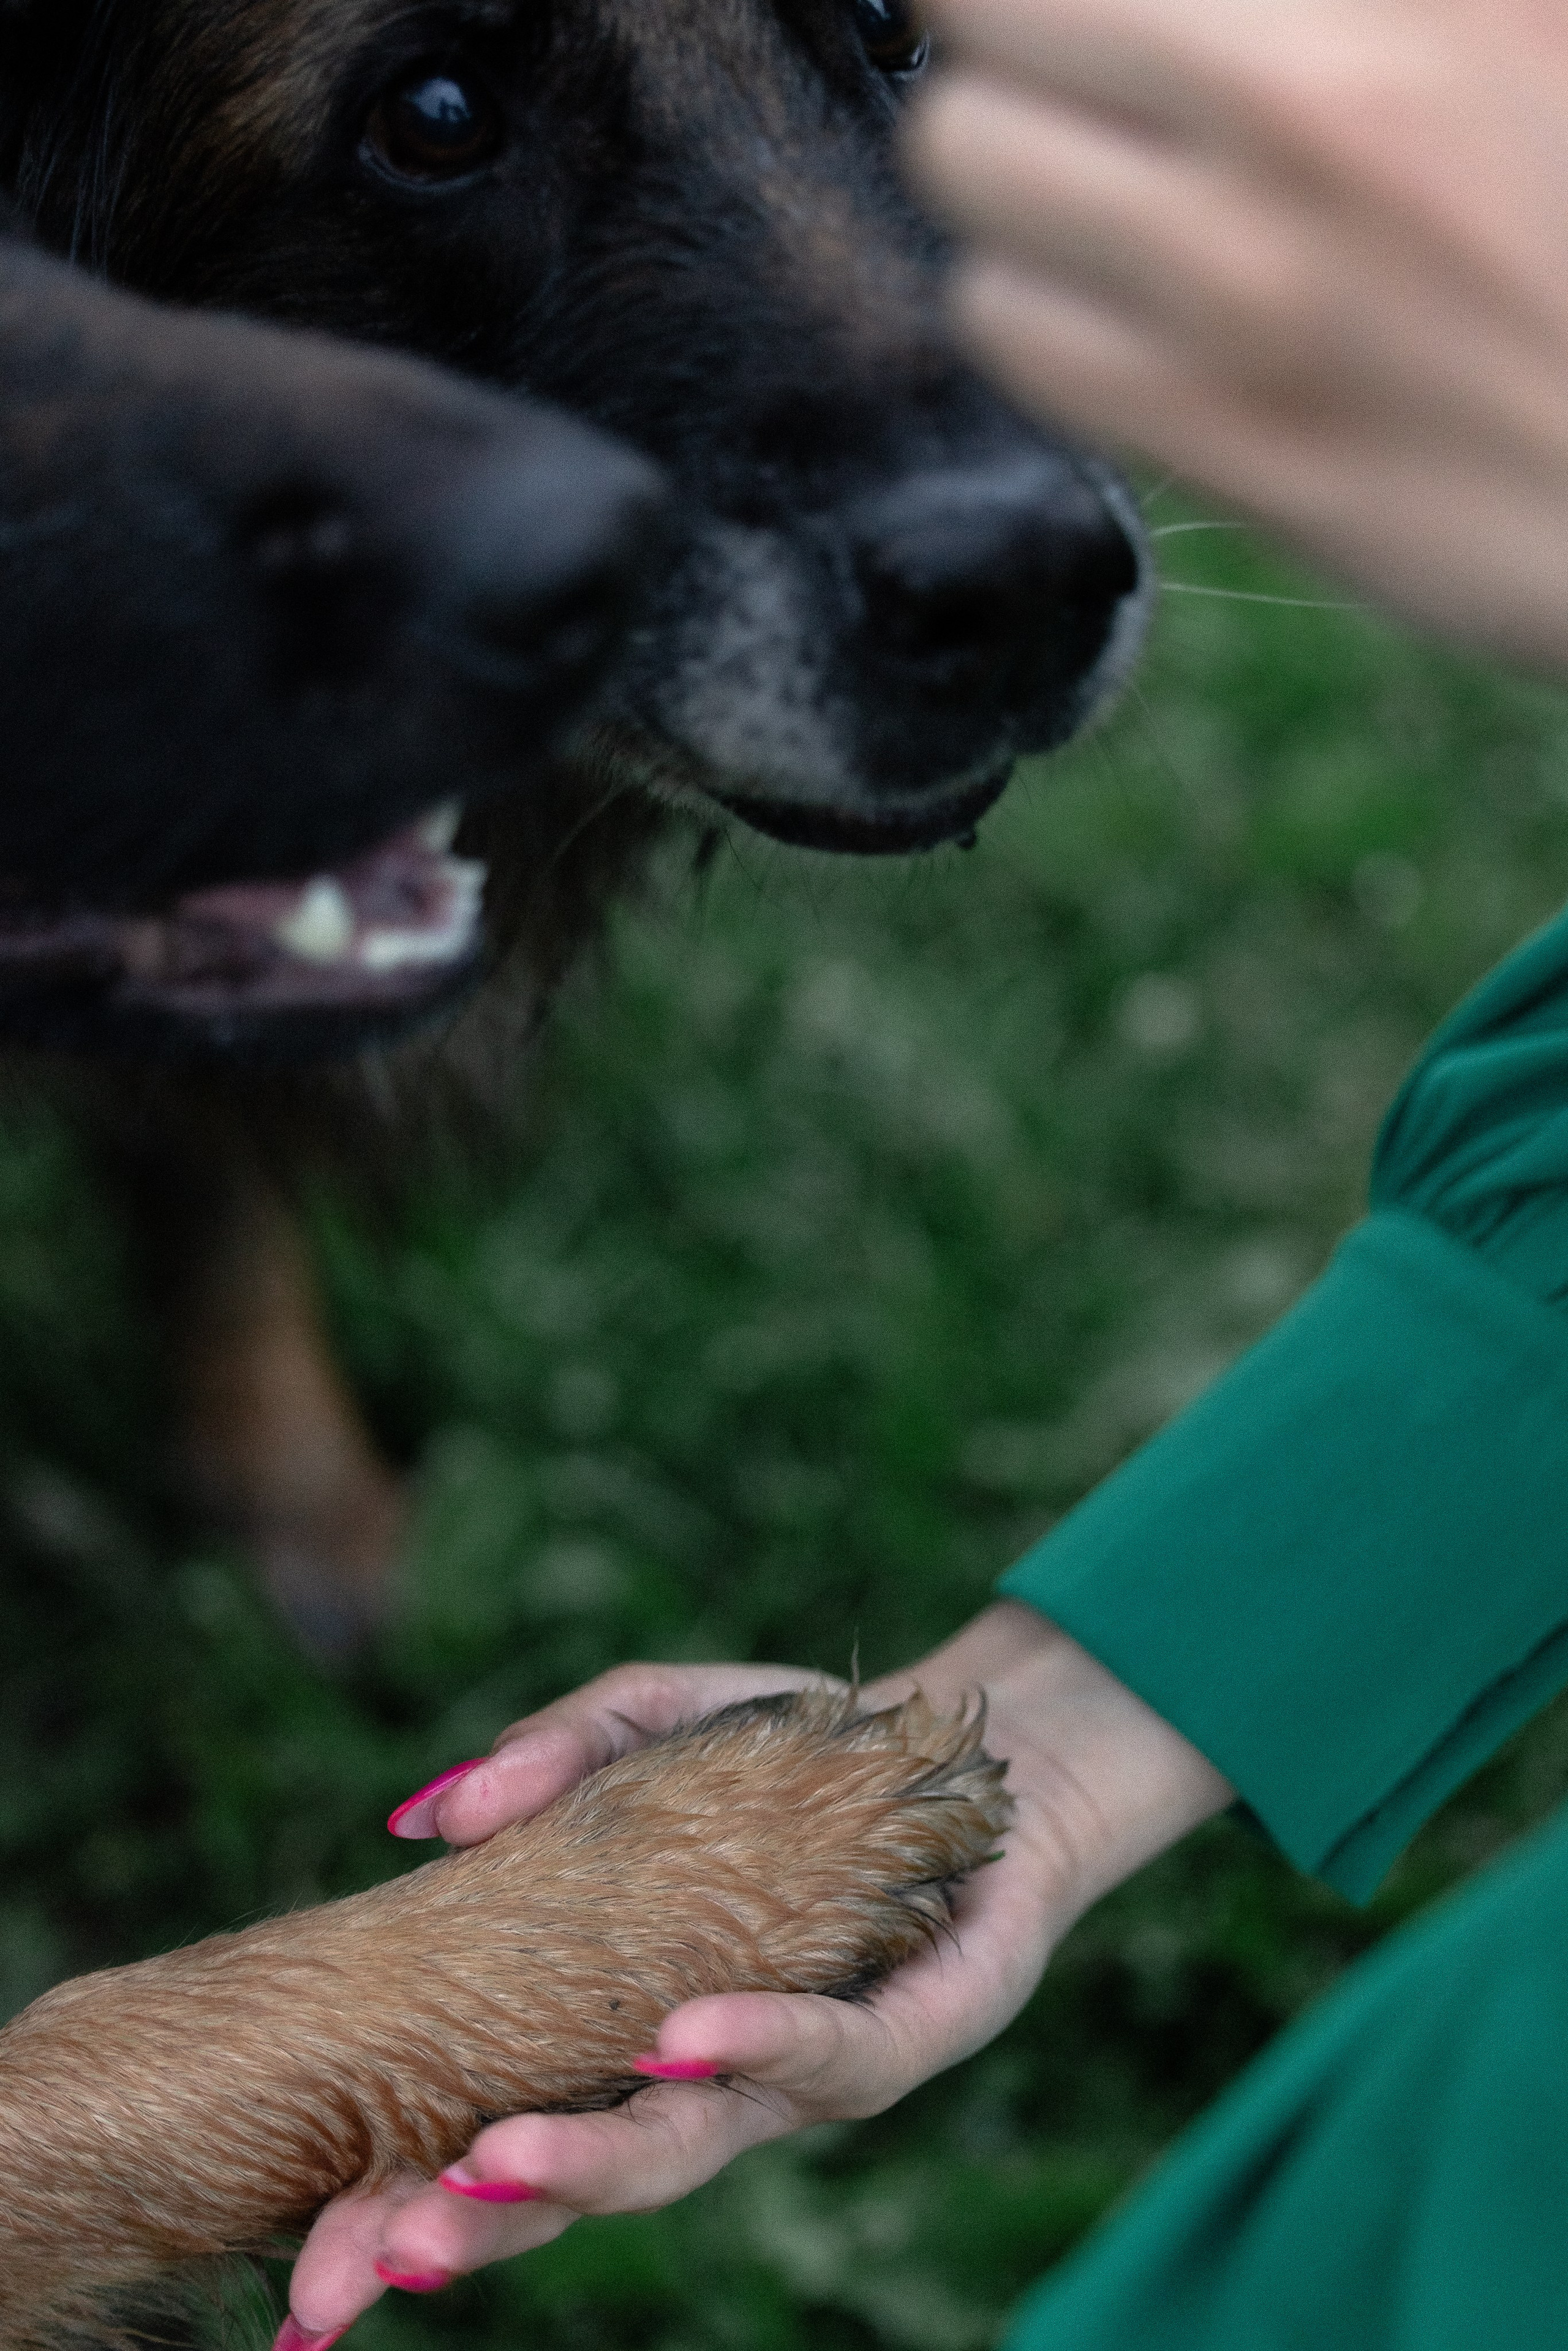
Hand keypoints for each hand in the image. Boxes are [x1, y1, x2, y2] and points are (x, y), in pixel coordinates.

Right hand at [277, 1606, 1228, 2341]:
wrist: (974, 1757)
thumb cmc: (795, 1757)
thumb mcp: (659, 1718)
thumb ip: (555, 1750)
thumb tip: (429, 1812)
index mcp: (613, 2024)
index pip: (487, 2136)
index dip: (398, 2211)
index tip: (307, 2284)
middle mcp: (695, 2077)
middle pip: (569, 2181)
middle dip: (469, 2226)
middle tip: (374, 2263)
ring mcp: (794, 2072)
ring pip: (687, 2148)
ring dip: (589, 2161)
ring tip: (494, 2167)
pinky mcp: (899, 2038)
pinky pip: (825, 2053)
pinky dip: (753, 2041)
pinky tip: (680, 2040)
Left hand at [903, 0, 1567, 664]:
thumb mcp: (1501, 23)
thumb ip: (1335, 10)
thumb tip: (1147, 14)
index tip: (1077, 19)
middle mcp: (1302, 97)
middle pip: (976, 6)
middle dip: (1012, 40)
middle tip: (1085, 81)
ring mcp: (1246, 274)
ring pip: (962, 161)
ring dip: (1013, 178)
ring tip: (1110, 200)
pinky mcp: (1213, 426)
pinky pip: (1003, 323)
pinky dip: (1033, 306)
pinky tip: (1117, 308)